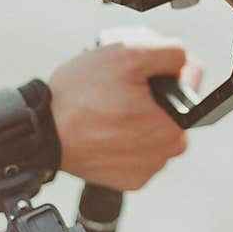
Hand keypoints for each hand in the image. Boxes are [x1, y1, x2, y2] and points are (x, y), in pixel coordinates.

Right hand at [49, 26, 202, 190]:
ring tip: (108, 108)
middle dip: (152, 93)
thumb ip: (169, 53)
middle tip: (120, 88)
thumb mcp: (127, 56)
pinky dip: (125, 137)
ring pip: (154, 127)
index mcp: (174, 126)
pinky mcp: (128, 179)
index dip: (166, 67)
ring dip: (138, 115)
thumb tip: (185, 60)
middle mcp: (166, 152)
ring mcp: (146, 168)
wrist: (42, 133)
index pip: (190, 81)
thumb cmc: (78, 98)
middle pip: (171, 106)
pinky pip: (137, 149)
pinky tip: (106, 128)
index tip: (139, 70)